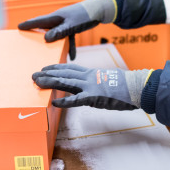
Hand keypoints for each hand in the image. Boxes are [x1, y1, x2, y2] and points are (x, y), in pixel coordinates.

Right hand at [17, 0, 116, 59]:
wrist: (99, 10)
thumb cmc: (84, 15)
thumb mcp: (71, 25)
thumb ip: (59, 32)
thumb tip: (45, 39)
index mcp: (56, 17)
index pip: (39, 21)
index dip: (28, 24)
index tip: (18, 27)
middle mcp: (58, 19)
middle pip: (45, 28)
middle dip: (37, 34)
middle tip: (26, 40)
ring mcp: (65, 23)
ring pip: (56, 35)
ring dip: (54, 44)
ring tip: (48, 53)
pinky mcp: (73, 27)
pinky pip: (68, 38)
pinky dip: (69, 46)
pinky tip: (72, 57)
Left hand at [32, 64, 149, 110]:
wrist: (136, 87)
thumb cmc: (126, 86)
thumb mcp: (109, 79)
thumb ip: (97, 82)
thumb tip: (91, 87)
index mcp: (92, 73)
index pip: (70, 68)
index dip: (56, 68)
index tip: (45, 68)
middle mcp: (88, 77)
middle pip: (64, 73)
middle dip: (47, 74)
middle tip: (33, 75)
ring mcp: (90, 86)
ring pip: (65, 83)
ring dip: (50, 82)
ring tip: (37, 83)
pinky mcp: (94, 97)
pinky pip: (76, 99)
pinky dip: (64, 100)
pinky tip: (54, 101)